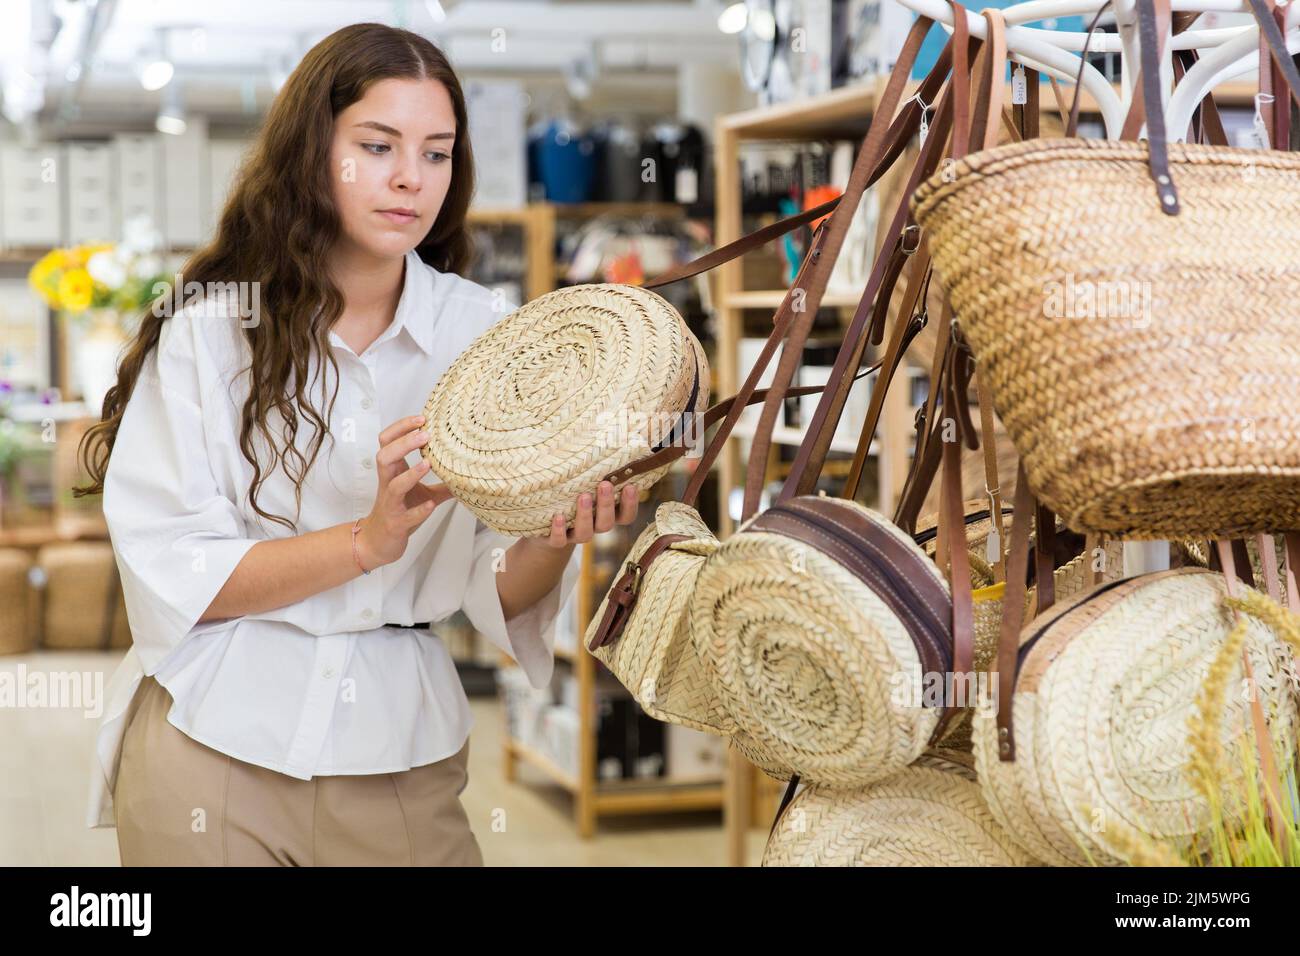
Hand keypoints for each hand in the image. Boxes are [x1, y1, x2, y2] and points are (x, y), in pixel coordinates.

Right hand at [356, 415, 454, 568]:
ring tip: (428, 463)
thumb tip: (471, 473)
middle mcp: (388, 484)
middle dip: (403, 443)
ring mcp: (391, 504)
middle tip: (425, 434)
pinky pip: (406, 516)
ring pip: (393, 485)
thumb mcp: (422, 494)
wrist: (378, 542)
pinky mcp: (396, 524)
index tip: (422, 418)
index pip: (388, 441)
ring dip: (410, 473)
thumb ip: (443, 483)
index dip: (401, 427)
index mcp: (393, 472)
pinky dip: (419, 511)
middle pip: (385, 456)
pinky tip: (431, 506)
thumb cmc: (400, 511)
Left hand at [536, 480, 640, 547]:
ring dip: (585, 515)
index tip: (631, 486)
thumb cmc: (571, 495)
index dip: (630, 504)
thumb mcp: (585, 484)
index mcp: (606, 514)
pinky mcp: (554, 540)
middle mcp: (593, 526)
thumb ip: (598, 470)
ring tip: (583, 496)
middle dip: (606, 504)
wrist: (543, 525)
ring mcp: (574, 535)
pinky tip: (558, 517)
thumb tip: (616, 437)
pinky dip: (559, 531)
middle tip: (605, 485)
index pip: (626, 515)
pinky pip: (559, 540)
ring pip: (585, 533)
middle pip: (606, 523)